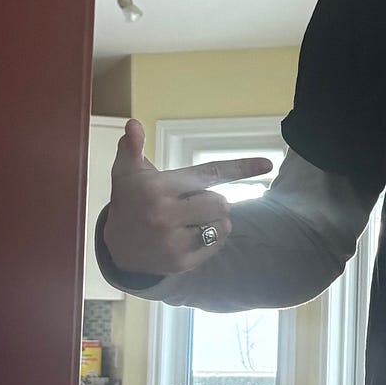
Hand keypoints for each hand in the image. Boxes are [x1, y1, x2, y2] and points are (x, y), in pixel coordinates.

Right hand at [102, 119, 273, 273]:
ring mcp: (173, 241)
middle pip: (220, 203)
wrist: (117, 248)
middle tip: (192, 203)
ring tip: (193, 219)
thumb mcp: (127, 172)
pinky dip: (212, 239)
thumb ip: (132, 147)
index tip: (268, 163)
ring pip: (221, 225)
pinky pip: (216, 245)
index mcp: (157, 188)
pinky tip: (192, 235)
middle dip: (212, 201)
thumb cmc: (129, 202)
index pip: (208, 174)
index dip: (240, 168)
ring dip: (215, 220)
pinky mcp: (181, 262)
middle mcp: (165, 214)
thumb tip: (134, 123)